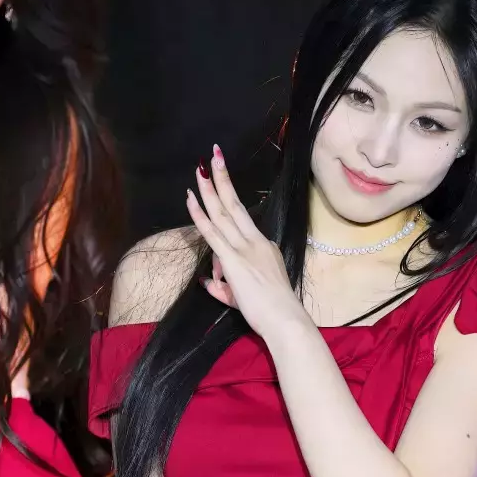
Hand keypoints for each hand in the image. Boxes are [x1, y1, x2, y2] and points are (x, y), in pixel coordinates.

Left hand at [187, 147, 305, 342]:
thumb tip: (209, 281)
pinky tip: (191, 198)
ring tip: (201, 166)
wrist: (285, 321)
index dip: (226, 208)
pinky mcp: (234, 260)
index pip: (240, 226)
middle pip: (234, 205)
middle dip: (223, 178)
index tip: (222, 183)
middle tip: (215, 155)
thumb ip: (224, 287)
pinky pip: (212, 232)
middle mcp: (256, 242)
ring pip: (222, 212)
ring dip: (209, 188)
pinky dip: (200, 214)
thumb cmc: (272, 313)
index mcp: (264, 248)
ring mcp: (244, 249)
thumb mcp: (245, 297)